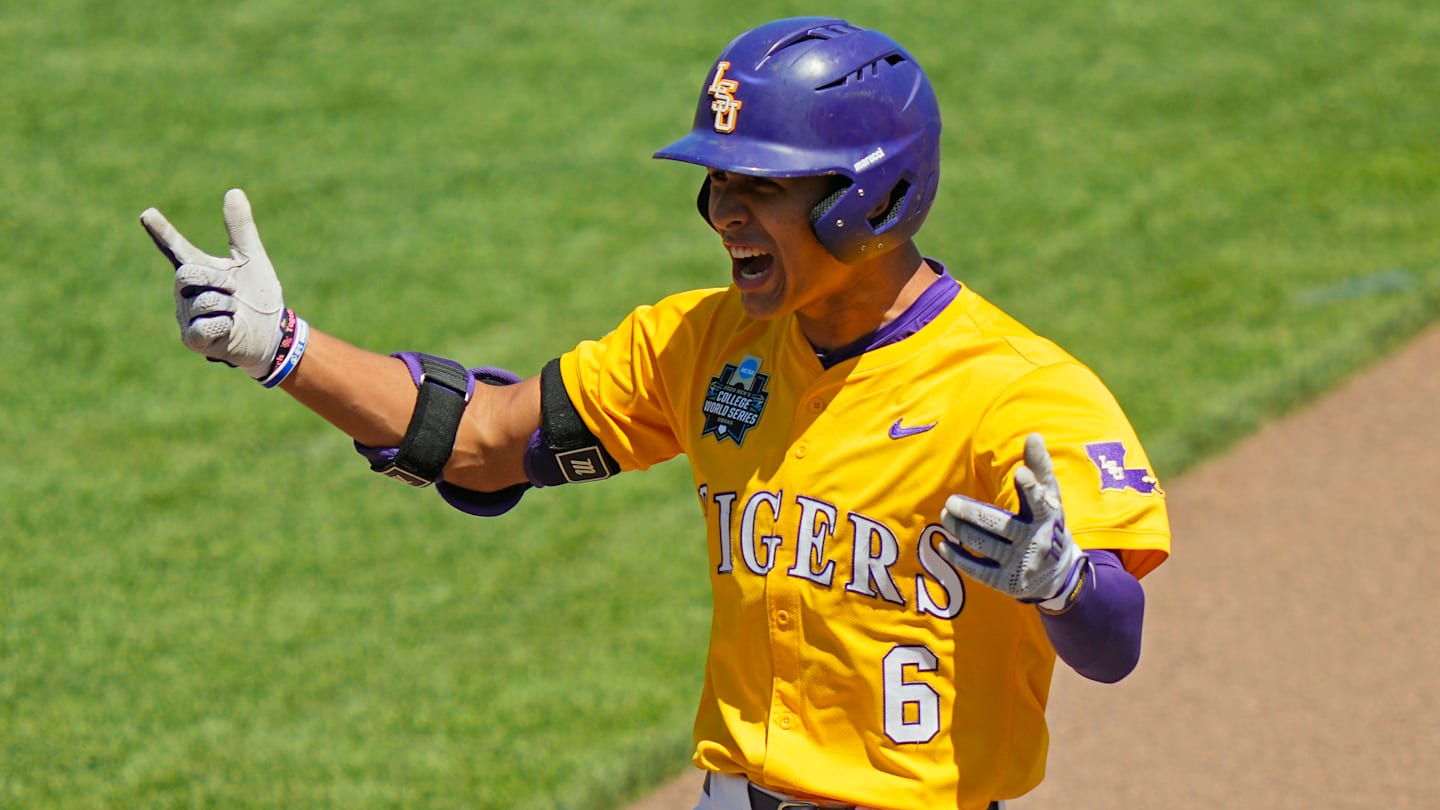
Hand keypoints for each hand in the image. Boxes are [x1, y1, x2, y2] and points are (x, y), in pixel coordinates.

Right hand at [140, 189, 284, 378]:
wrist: (272, 333)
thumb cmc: (258, 296)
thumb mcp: (252, 259)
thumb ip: (241, 228)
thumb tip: (233, 191)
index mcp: (198, 268)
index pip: (174, 247)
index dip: (161, 231)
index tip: (147, 213)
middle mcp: (185, 291)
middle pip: (188, 273)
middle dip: (217, 279)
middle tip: (233, 289)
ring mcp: (186, 315)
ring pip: (205, 301)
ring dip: (229, 305)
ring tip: (234, 312)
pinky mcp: (192, 339)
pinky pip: (205, 326)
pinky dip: (225, 325)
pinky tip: (229, 328)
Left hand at [939, 433, 1085, 608]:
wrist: (1058, 574)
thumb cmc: (1048, 524)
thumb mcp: (1050, 498)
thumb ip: (1039, 468)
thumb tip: (1033, 435)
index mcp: (1048, 517)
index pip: (1040, 502)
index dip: (1031, 488)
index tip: (1021, 474)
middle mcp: (1036, 542)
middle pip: (999, 525)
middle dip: (971, 513)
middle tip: (950, 503)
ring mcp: (1021, 564)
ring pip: (984, 545)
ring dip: (960, 530)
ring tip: (945, 516)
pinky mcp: (1008, 583)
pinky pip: (978, 570)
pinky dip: (958, 557)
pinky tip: (945, 545)